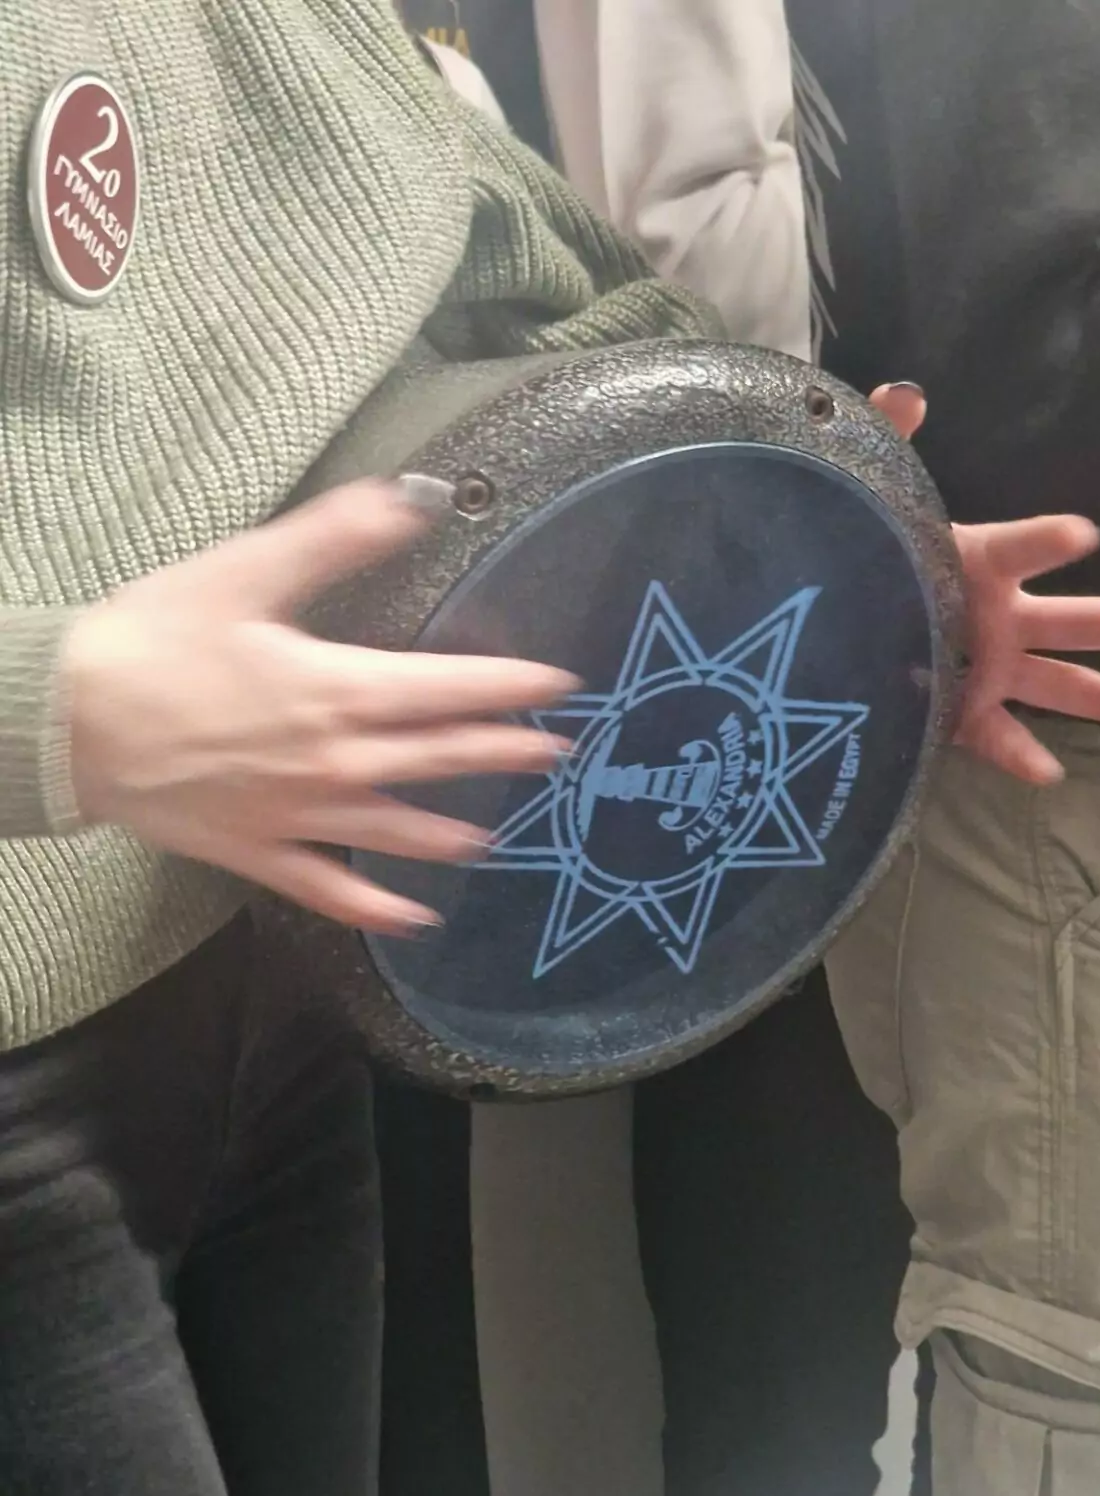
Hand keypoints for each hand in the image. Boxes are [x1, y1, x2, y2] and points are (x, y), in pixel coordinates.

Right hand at [64, 480, 576, 932]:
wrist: (67, 720)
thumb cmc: (154, 637)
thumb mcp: (248, 570)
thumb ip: (338, 535)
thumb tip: (418, 498)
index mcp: (336, 690)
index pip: (447, 690)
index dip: (508, 687)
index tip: (560, 686)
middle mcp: (334, 761)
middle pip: (438, 758)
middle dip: (503, 753)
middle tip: (557, 754)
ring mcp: (299, 815)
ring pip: (397, 830)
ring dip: (452, 832)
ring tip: (498, 837)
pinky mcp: (259, 851)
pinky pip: (328, 890)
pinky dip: (374, 907)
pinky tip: (413, 921)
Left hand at [870, 384, 1099, 781]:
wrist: (831, 621)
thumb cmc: (871, 554)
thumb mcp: (881, 501)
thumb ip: (890, 445)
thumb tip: (901, 393)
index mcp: (982, 563)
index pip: (1023, 546)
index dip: (1047, 540)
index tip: (1081, 533)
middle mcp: (998, 617)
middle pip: (1075, 620)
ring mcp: (987, 669)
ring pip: (1059, 685)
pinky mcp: (961, 714)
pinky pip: (998, 738)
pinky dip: (1022, 756)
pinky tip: (1050, 773)